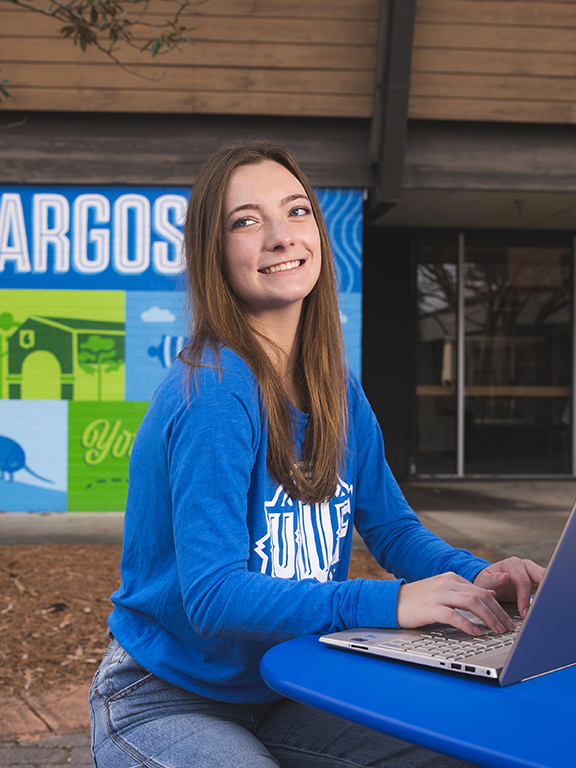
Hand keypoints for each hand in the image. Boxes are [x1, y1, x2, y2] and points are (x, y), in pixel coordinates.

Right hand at [396, 572, 516, 635]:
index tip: (508, 619)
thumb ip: (465, 592)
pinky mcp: (430, 607)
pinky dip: (467, 624)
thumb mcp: (444, 591)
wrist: (392, 601)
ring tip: (497, 630)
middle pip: (480, 595)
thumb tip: (490, 594)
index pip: (482, 590)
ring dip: (488, 618)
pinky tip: (476, 632)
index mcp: (452, 578)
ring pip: (472, 602)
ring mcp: (438, 594)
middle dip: (498, 613)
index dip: (498, 605)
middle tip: (508, 627)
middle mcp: (447, 583)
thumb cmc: (419, 600)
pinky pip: (454, 615)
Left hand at [473, 557, 544, 617]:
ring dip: (548, 593)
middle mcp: (524, 565)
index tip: (524, 612)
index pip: (523, 581)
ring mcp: (532, 571)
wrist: (489, 583)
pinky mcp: (537, 580)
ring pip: (547, 580)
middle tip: (540, 611)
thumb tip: (504, 577)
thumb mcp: (484, 582)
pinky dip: (548, 595)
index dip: (524, 598)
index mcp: (512, 564)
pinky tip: (547, 606)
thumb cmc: (486, 582)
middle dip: (542, 593)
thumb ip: (493, 580)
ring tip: (546, 609)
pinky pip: (547, 586)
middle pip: (540, 576)